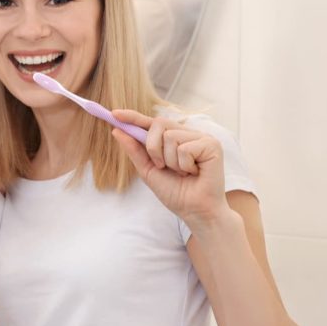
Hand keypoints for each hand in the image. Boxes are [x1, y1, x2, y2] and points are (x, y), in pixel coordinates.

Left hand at [110, 110, 228, 232]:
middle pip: (159, 123)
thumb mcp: (148, 170)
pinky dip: (184, 165)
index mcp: (174, 138)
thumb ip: (135, 150)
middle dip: (153, 147)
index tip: (114, 114)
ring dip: (170, 161)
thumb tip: (117, 130)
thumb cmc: (176, 192)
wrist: (194, 212)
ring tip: (183, 173)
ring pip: (171, 136)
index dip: (133, 117)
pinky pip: (185, 148)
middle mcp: (188, 134)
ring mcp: (201, 137)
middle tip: (162, 166)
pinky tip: (194, 173)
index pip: (152, 122)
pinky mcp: (212, 145)